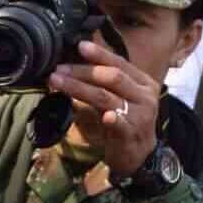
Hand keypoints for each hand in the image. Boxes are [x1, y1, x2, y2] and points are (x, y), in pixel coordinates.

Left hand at [49, 38, 162, 177]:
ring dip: (80, 88)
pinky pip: (122, 124)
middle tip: (59, 69)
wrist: (140, 155)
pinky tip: (105, 117)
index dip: (100, 54)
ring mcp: (141, 115)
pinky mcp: (133, 134)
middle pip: (112, 77)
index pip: (120, 63)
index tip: (79, 46)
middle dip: (83, 71)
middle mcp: (144, 96)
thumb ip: (105, 82)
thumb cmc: (126, 122)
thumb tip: (78, 61)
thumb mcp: (120, 98)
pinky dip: (113, 119)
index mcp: (142, 82)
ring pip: (107, 98)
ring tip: (58, 82)